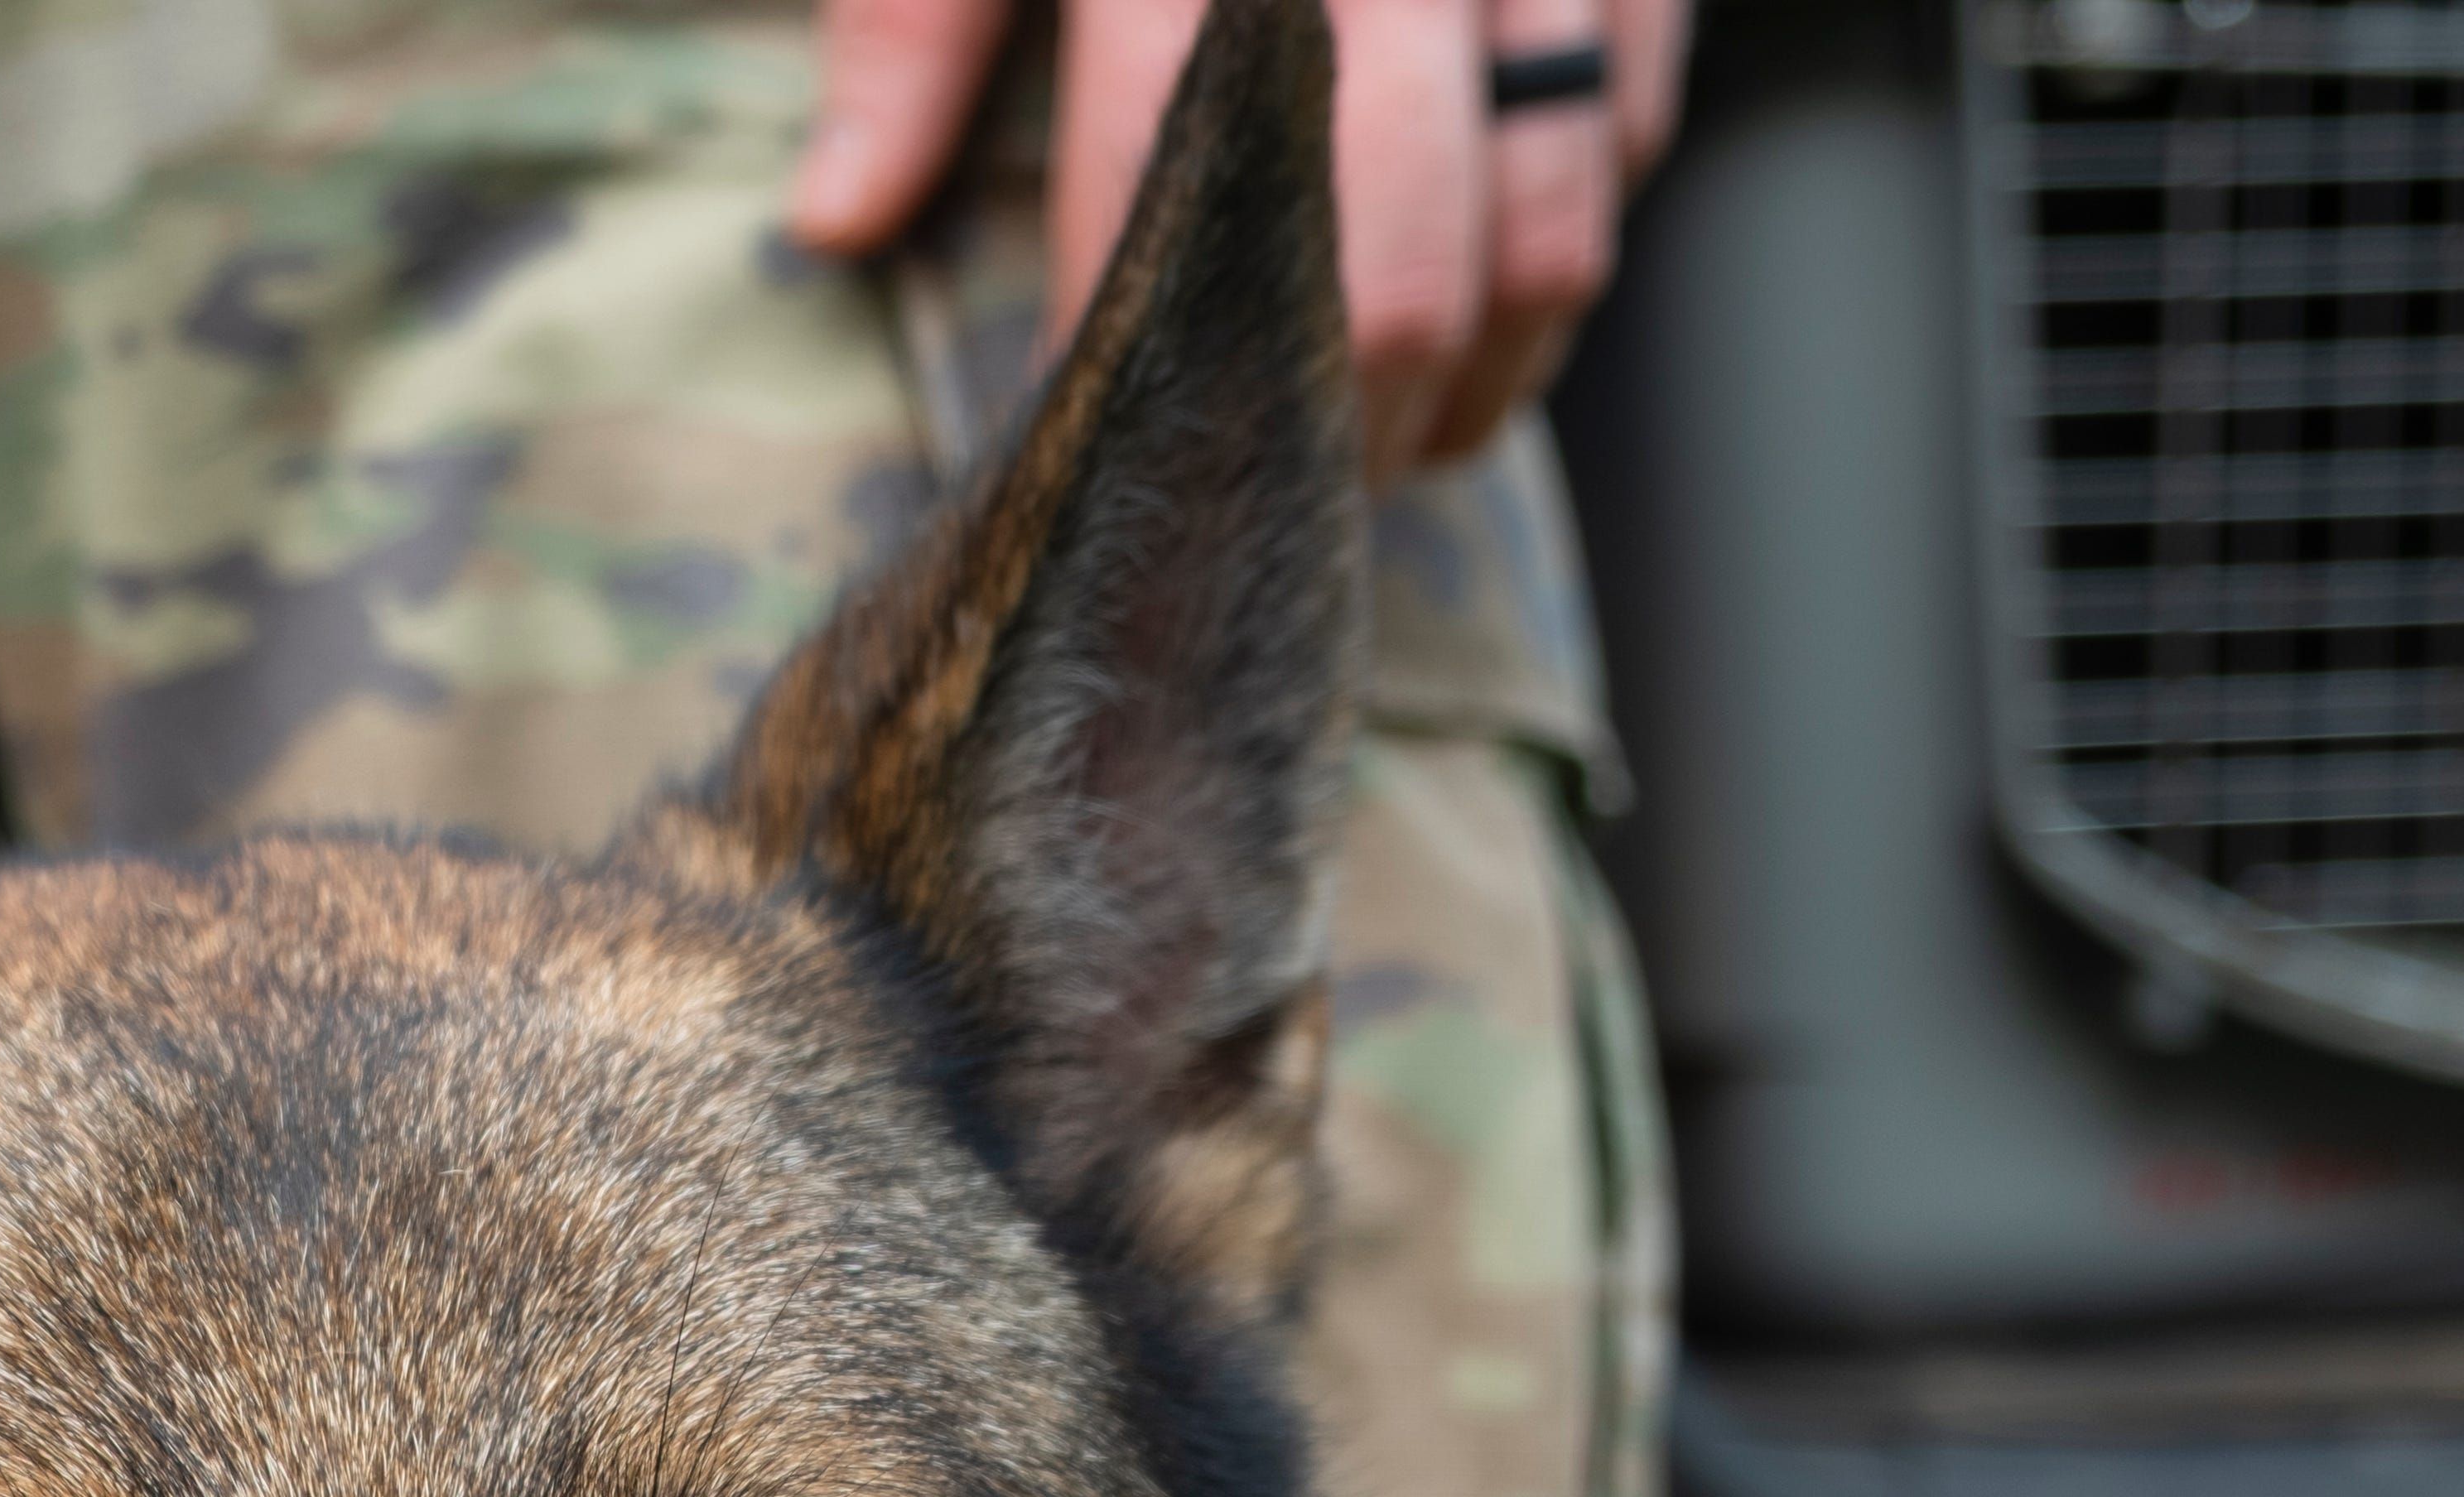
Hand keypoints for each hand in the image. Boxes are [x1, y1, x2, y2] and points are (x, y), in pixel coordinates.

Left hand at [788, 0, 1692, 483]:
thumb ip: (911, 35)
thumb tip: (836, 220)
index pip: (1172, 195)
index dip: (1145, 351)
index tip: (1106, 434)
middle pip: (1402, 270)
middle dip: (1338, 423)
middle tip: (1270, 484)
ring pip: (1549, 236)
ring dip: (1474, 383)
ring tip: (1386, 444)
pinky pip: (1627, 140)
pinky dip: (1560, 250)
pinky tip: (1480, 302)